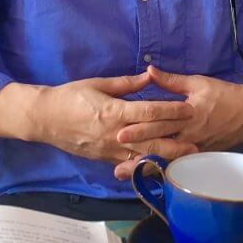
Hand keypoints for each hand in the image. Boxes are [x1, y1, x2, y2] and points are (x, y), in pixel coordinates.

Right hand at [35, 71, 197, 169]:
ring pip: (142, 156)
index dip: (170, 111)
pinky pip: (128, 164)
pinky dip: (146, 165)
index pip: (148, 113)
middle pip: (151, 139)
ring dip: (165, 157)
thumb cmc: (71, 96)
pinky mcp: (104, 159)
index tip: (188, 109)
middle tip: (197, 140)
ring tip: (185, 158)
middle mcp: (114, 134)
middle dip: (175, 140)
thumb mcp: (98, 83)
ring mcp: (109, 150)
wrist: (45, 118)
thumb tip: (149, 76)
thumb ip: (126, 83)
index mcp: (113, 112)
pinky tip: (160, 166)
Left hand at [115, 67, 242, 168]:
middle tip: (115, 154)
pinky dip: (162, 169)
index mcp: (188, 114)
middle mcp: (190, 134)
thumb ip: (172, 80)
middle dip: (137, 148)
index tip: (120, 132)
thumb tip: (149, 71)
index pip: (160, 122)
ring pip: (167, 158)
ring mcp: (195, 148)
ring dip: (145, 164)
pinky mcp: (201, 156)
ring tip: (124, 171)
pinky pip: (179, 164)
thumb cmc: (223, 94)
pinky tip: (147, 175)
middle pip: (160, 142)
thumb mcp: (198, 82)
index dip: (140, 127)